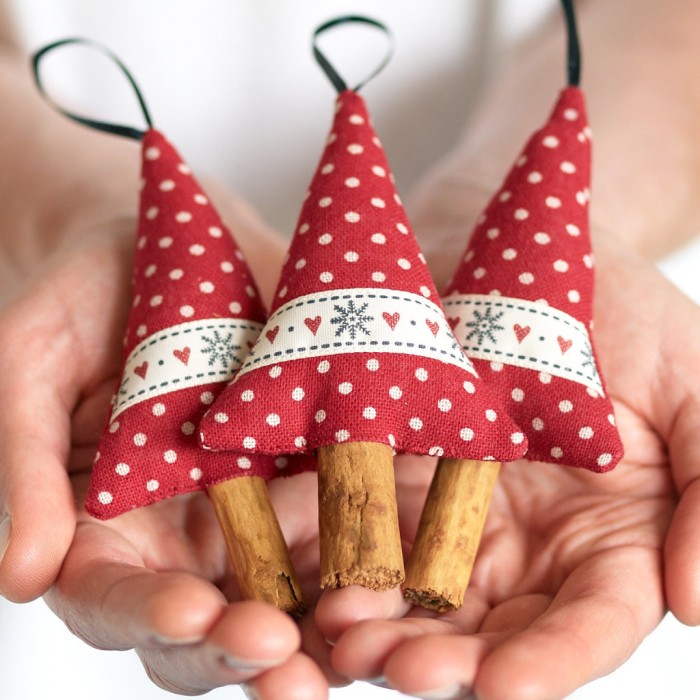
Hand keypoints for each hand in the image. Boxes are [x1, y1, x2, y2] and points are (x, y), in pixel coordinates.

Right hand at [0, 185, 338, 696]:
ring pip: (288, 588)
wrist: (165, 237)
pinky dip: (373, 548)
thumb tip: (19, 581)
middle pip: (211, 618)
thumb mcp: (32, 367)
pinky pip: (348, 517)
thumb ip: (26, 469)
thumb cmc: (79, 299)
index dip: (152, 616)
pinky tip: (406, 567)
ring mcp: (257, 501)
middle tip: (287, 665)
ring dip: (320, 630)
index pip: (118, 600)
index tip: (196, 612)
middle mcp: (186, 528)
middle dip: (243, 648)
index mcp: (107, 522)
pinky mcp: (315, 463)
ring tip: (354, 647)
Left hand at [314, 205, 699, 698]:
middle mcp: (527, 544)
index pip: (587, 625)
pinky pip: (362, 527)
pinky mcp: (394, 477)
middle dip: (447, 658)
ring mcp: (453, 514)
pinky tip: (309, 575)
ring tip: (342, 635)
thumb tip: (693, 604)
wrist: (527, 250)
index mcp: (609, 539)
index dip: (552, 663)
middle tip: (403, 669)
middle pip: (489, 627)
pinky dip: (337, 556)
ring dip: (381, 622)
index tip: (505, 688)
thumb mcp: (694, 389)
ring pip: (415, 593)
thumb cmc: (624, 313)